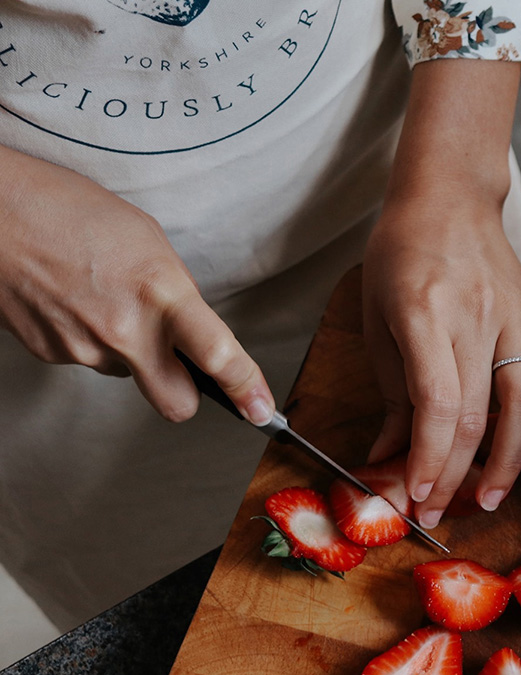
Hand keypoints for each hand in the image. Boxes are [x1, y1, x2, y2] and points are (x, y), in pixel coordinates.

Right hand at [0, 145, 273, 422]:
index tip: (261, 408)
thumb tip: (190, 328)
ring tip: (106, 298)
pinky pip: (90, 360)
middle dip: (186, 394)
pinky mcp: (51, 354)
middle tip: (182, 366)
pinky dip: (91, 338)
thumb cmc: (69, 210)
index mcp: (160, 293)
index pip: (216, 354)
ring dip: (129, 351)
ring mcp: (84, 348)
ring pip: (128, 374)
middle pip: (176, 404)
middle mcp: (124, 330)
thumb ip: (176, 292)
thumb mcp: (148, 241)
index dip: (246, 387)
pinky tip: (76, 301)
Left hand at [362, 198, 520, 528]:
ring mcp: (514, 318)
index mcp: (425, 314)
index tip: (416, 495)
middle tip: (438, 511)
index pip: (436, 403)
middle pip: (476, 414)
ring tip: (489, 499)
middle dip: (456, 474)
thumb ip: (391, 390)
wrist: (450, 196)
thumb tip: (391, 454)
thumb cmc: (403, 251)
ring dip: (510, 461)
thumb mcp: (378, 318)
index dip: (429, 458)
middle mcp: (476, 317)